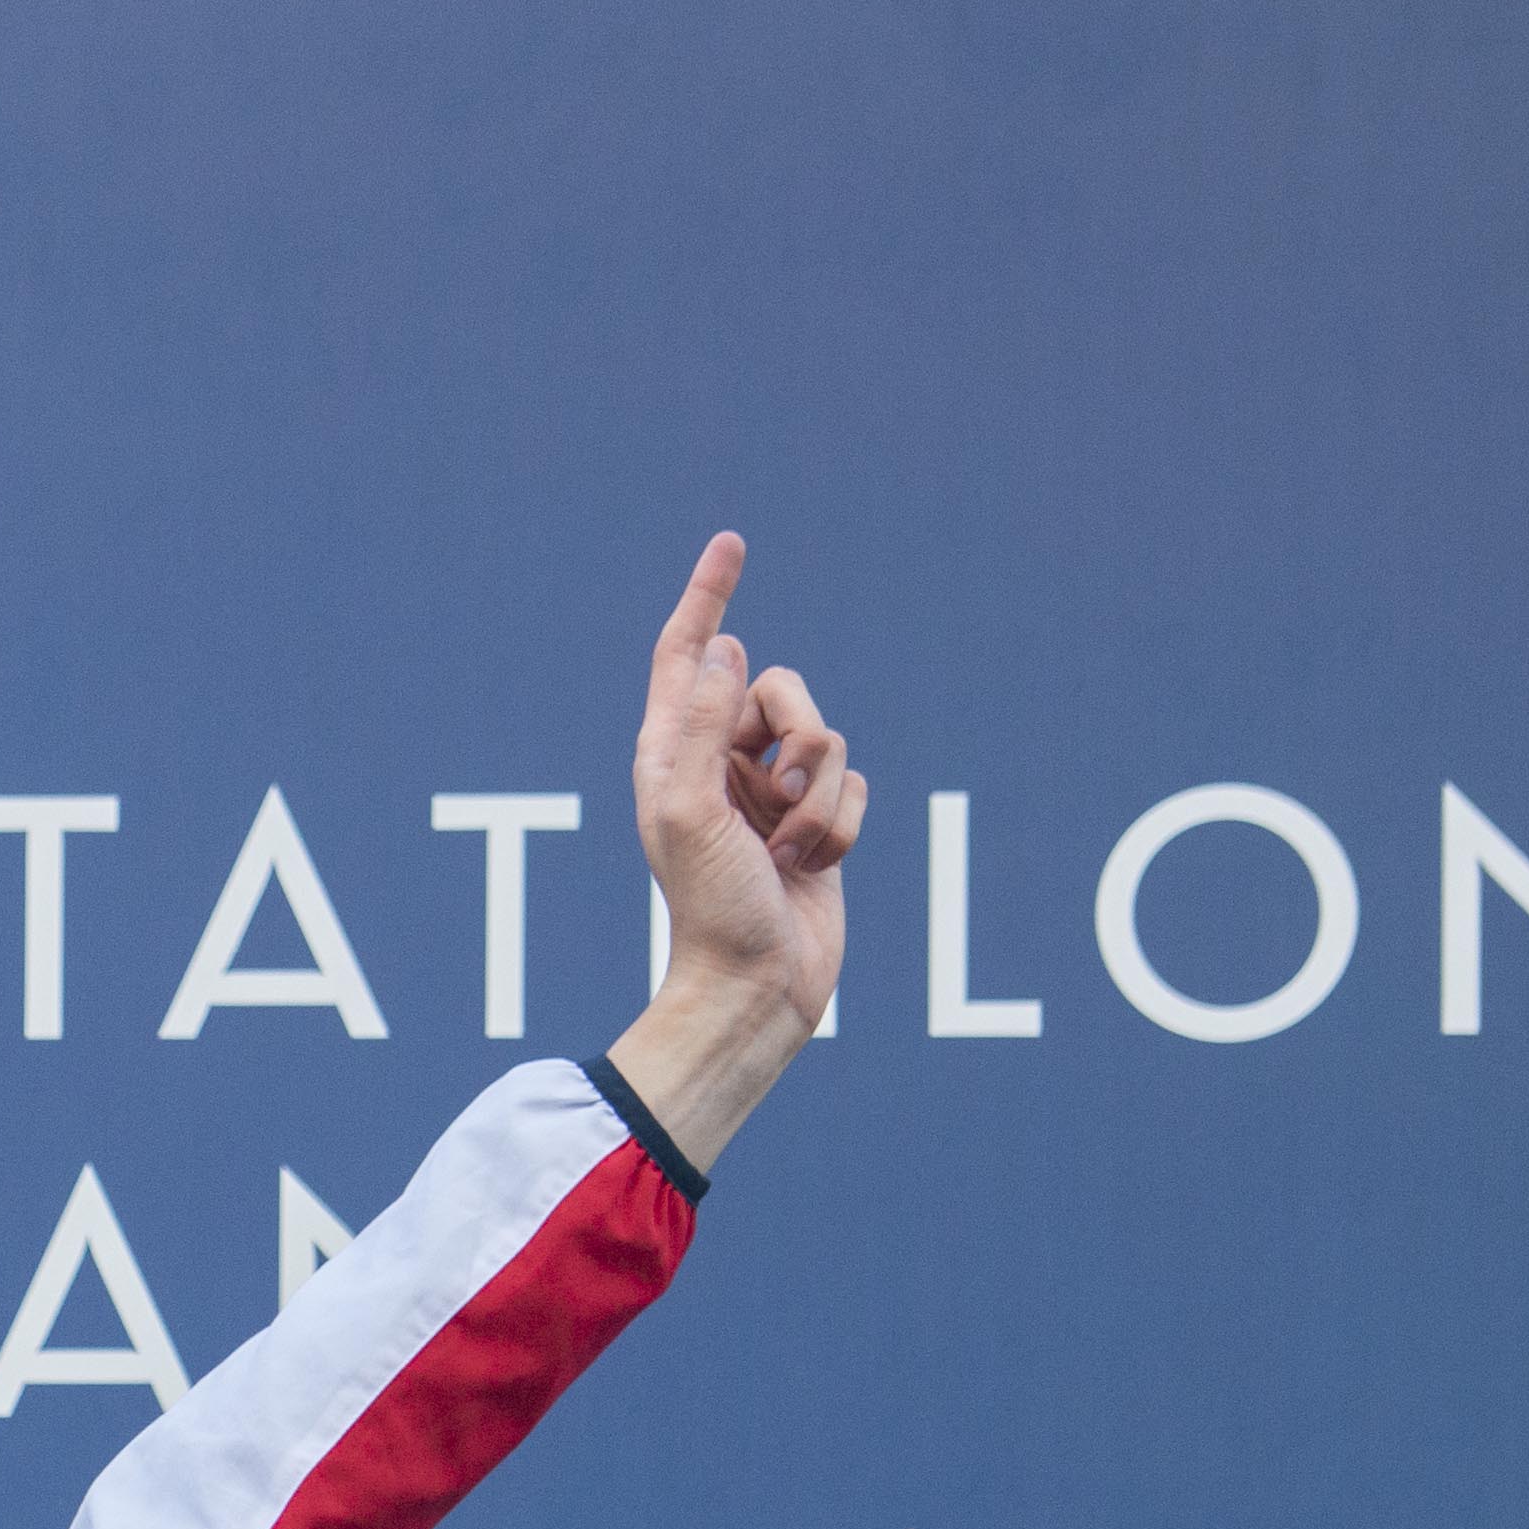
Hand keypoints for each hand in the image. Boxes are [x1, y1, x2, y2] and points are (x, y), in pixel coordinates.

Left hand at [606, 531, 864, 1172]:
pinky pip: (856, 787)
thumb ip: (703, 725)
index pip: (689, 656)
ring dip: (820, 800)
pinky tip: (811, 868)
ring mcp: (770, 793)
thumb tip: (726, 649)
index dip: (707, 598)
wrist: (758, 985)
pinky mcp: (816, 822)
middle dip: (797, 741)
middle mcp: (719, 764)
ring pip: (828, 740)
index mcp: (672, 754)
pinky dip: (842, 828)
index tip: (730, 544)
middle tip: (773, 802)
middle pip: (781, 691)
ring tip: (788, 852)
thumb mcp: (692, 809)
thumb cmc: (711, 907)